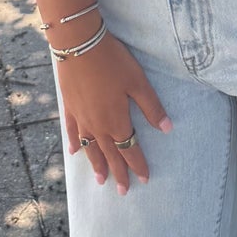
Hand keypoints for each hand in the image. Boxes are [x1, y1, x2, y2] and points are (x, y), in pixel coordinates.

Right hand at [58, 29, 171, 194]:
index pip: (130, 149)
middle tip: (123, 191)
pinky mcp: (69, 107)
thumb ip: (151, 107)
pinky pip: (72, 131)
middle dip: (118, 172)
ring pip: (90, 148)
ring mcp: (81, 118)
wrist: (79, 44)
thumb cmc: (112, 61)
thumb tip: (167, 128)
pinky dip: (75, 144)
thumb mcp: (138, 82)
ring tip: (100, 180)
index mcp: (116, 121)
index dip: (138, 164)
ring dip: (96, 165)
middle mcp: (97, 125)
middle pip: (109, 154)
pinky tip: (74, 152)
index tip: (145, 179)